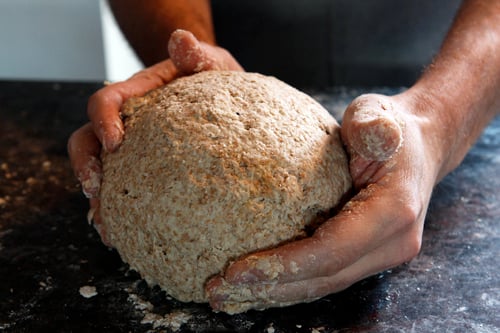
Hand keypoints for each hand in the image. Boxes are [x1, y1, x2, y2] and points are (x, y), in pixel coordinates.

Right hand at [67, 30, 241, 242]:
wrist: (221, 101)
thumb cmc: (215, 81)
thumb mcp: (212, 65)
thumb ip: (197, 55)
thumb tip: (182, 40)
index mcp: (137, 96)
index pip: (106, 102)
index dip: (103, 119)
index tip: (115, 142)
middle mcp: (127, 124)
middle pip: (88, 141)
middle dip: (85, 166)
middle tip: (95, 190)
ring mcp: (134, 150)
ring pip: (101, 172)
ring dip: (98, 199)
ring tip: (107, 228)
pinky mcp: (145, 172)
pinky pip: (124, 191)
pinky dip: (119, 212)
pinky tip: (125, 235)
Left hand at [206, 92, 442, 312]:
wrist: (420, 147)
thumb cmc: (393, 128)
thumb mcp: (379, 115)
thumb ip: (373, 125)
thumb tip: (371, 132)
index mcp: (393, 212)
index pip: (331, 252)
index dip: (283, 266)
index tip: (235, 271)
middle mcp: (391, 244)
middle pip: (322, 279)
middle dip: (268, 289)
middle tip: (218, 292)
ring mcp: (382, 254)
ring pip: (322, 285)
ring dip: (274, 294)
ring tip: (227, 298)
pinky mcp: (368, 255)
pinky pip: (325, 275)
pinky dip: (289, 284)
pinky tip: (257, 286)